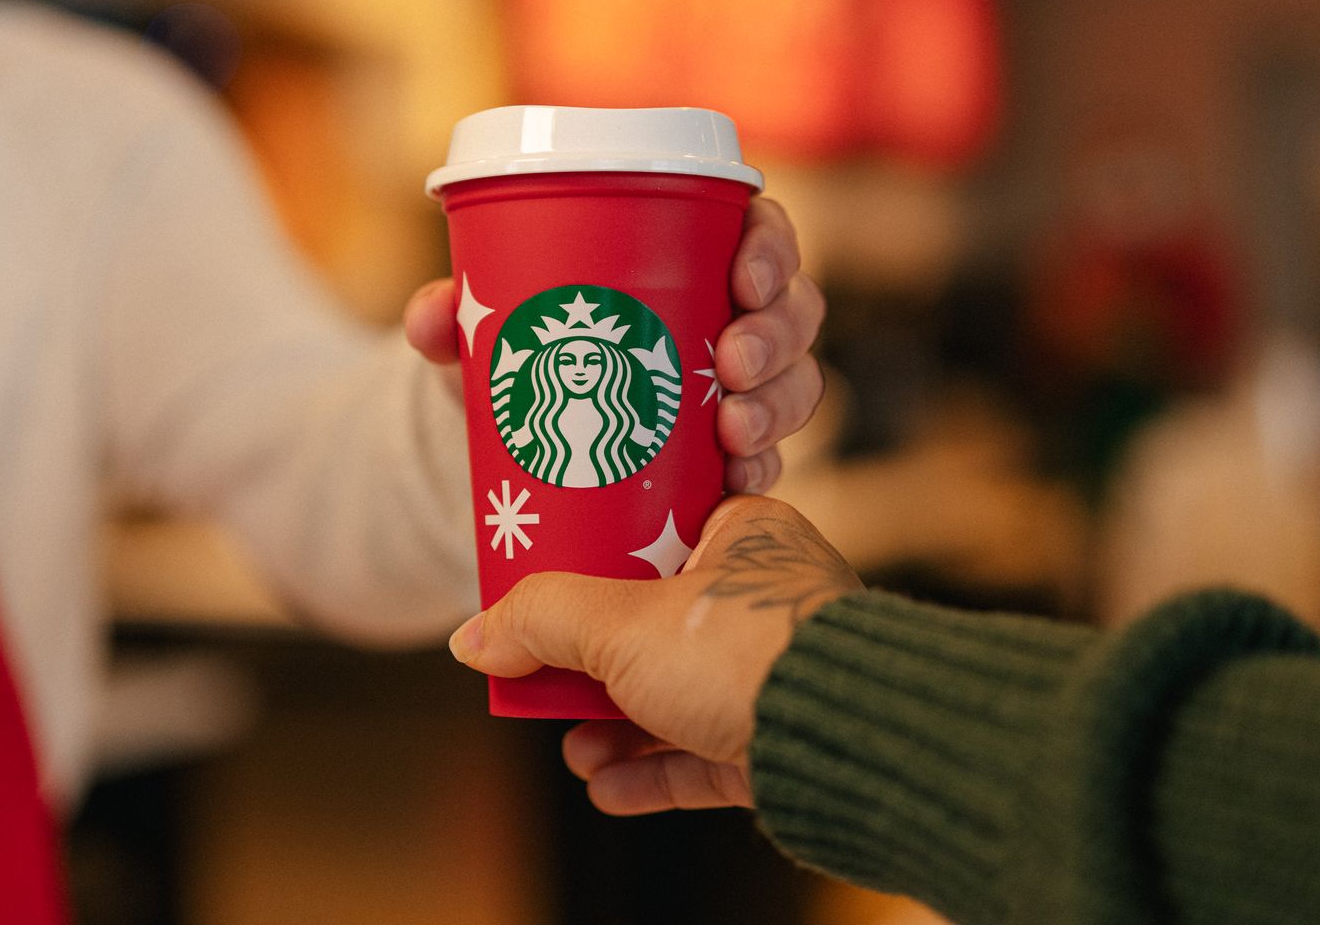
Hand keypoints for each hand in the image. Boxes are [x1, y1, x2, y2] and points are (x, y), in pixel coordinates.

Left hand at [403, 197, 825, 494]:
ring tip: (732, 430)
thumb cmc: (525, 341)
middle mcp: (737, 315)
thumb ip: (452, 313)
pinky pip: (770, 460)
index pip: (762, 232)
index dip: (771, 249)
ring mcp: (744, 386)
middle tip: (731, 362)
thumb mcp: (489, 323)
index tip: (743, 277)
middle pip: (793, 310)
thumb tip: (431, 317)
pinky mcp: (733, 451)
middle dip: (774, 337)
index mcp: (699, 252)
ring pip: (794, 384)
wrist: (519, 428)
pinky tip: (739, 483)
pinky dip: (761, 472)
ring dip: (775, 407)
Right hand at [448, 496, 861, 814]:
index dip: (595, 559)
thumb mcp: (621, 623)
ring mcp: (776, 674)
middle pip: (655, 624)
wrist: (847, 741)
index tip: (546, 584)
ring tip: (572, 749)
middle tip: (540, 677)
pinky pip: (704, 755)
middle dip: (592, 664)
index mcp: (745, 535)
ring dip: (615, 727)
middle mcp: (767, 599)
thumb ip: (540, 621)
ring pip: (677, 697)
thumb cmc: (752, 650)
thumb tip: (472, 638)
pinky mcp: (781, 742)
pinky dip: (652, 771)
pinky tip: (605, 786)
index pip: (657, 533)